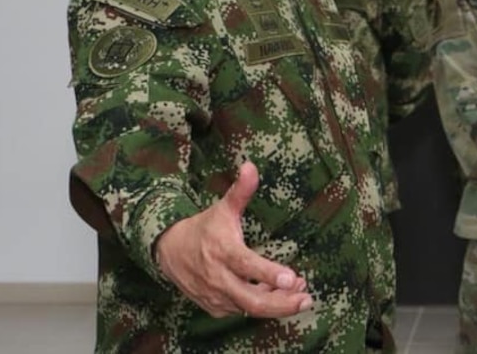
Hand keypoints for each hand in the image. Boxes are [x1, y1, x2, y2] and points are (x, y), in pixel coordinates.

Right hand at [154, 161, 311, 317]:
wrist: (170, 251)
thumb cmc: (204, 228)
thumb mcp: (223, 208)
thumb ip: (241, 190)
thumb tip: (250, 165)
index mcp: (223, 251)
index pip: (247, 265)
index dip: (269, 274)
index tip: (292, 277)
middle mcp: (219, 278)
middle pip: (252, 300)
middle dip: (282, 303)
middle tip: (306, 298)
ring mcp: (217, 296)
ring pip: (251, 308)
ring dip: (278, 303)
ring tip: (300, 293)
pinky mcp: (216, 307)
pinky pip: (243, 311)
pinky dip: (263, 305)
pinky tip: (281, 294)